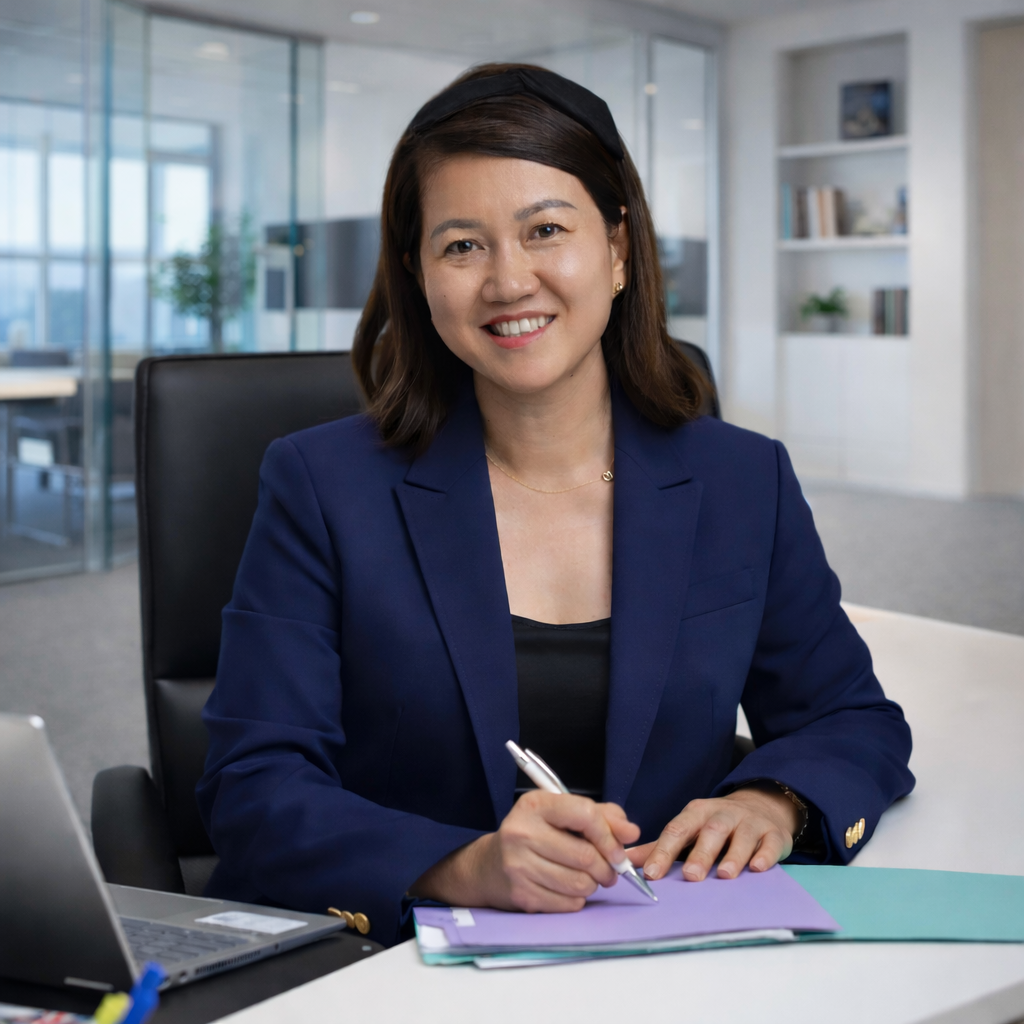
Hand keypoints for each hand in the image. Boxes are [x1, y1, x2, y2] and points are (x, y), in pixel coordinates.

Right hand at [410, 792, 639, 911]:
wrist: (489, 865)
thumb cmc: (534, 834)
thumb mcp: (562, 814)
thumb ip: (601, 815)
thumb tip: (631, 832)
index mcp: (534, 805)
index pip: (585, 815)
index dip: (609, 835)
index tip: (618, 849)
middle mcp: (522, 832)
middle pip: (586, 856)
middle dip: (606, 867)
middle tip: (608, 870)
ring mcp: (518, 865)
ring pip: (581, 883)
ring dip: (593, 884)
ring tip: (586, 878)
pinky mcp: (521, 895)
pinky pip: (569, 904)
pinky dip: (577, 899)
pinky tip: (567, 889)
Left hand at [627, 786, 800, 881]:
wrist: (762, 806)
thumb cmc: (717, 824)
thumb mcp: (689, 828)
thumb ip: (660, 846)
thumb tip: (626, 860)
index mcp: (697, 813)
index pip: (677, 830)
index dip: (663, 851)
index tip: (651, 873)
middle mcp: (723, 814)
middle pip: (710, 832)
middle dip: (700, 853)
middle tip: (690, 876)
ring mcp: (749, 823)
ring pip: (741, 837)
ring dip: (733, 855)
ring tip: (725, 875)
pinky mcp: (773, 834)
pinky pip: (769, 844)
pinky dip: (764, 855)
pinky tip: (758, 868)